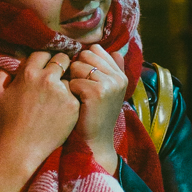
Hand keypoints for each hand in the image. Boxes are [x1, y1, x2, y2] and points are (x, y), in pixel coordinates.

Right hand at [0, 52, 78, 191]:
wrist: (20, 150)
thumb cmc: (5, 124)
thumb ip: (0, 77)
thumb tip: (5, 69)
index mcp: (29, 73)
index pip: (43, 53)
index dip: (44, 58)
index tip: (46, 65)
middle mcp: (48, 79)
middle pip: (63, 59)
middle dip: (61, 64)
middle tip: (59, 74)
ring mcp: (63, 92)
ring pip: (71, 77)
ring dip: (67, 82)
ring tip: (62, 94)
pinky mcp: (73, 106)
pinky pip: (77, 95)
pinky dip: (72, 99)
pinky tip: (65, 109)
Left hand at [67, 45, 126, 173]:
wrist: (94, 141)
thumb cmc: (94, 115)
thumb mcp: (107, 91)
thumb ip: (111, 70)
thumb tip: (116, 51)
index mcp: (120, 75)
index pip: (96, 50)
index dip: (84, 60)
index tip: (84, 77)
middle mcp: (118, 77)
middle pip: (85, 55)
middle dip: (76, 69)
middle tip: (80, 88)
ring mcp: (109, 84)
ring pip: (78, 66)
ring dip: (72, 80)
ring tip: (79, 96)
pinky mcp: (97, 92)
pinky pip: (74, 81)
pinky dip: (70, 91)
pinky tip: (76, 103)